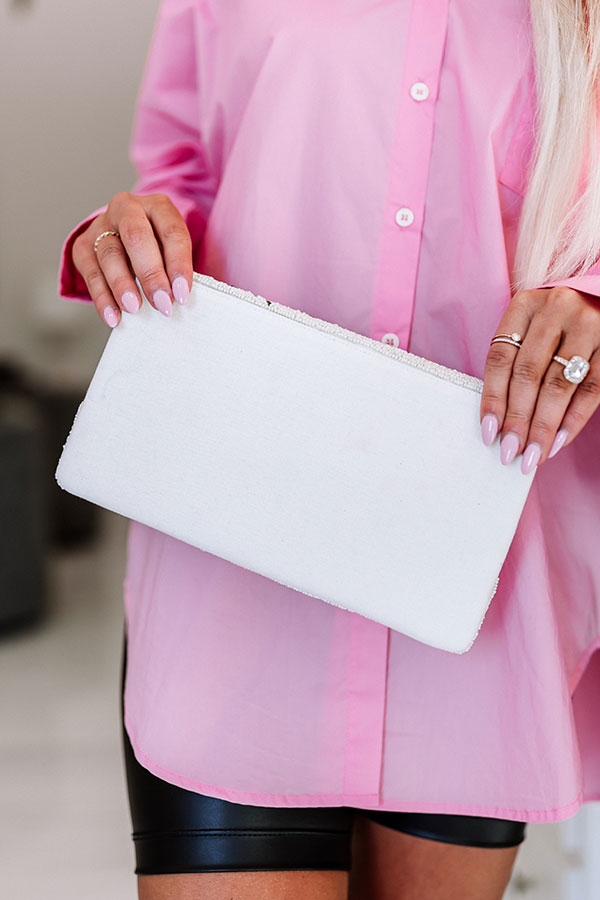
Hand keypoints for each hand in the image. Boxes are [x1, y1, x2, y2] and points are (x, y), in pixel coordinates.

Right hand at [72, 192, 192, 326]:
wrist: (125, 238)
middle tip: (161, 303)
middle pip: (136, 237)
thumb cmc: (159, 248)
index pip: (171, 232)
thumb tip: (182, 298)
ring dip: (122, 285)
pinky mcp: (83, 245)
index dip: (178, 264)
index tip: (182, 294)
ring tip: (134, 308)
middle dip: (150, 273)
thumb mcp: (174, 250)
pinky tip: (113, 316)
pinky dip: (102, 297)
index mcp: (158, 206)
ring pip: (109, 253)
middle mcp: (127, 209)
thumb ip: (178, 269)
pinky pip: (91, 273)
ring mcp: (101, 225)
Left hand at [480, 286, 599, 472]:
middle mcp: (555, 309)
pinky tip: (559, 441)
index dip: (493, 398)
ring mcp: (587, 324)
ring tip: (534, 454)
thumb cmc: (557, 325)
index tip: (489, 433)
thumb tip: (499, 423)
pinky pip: (592, 388)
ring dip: (544, 425)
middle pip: (528, 374)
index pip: (500, 358)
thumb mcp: (531, 328)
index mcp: (525, 305)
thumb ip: (515, 363)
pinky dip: (574, 419)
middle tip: (510, 452)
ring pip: (559, 384)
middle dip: (518, 419)